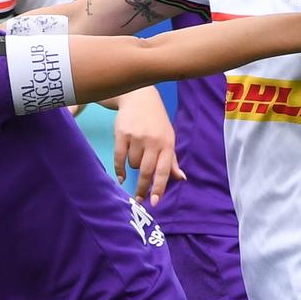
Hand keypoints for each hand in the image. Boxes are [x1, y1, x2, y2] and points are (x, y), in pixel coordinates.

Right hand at [113, 88, 185, 203]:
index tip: (154, 202)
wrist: (140, 97)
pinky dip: (119, 169)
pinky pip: (120, 158)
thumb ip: (172, 160)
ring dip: (134, 167)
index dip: (158, 188)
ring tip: (136, 156)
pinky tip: (121, 176)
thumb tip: (181, 179)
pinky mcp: (122, 133)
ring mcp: (137, 137)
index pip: (164, 170)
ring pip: (133, 165)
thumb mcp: (168, 138)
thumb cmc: (156, 121)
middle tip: (139, 200)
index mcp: (167, 144)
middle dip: (143, 188)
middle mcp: (153, 141)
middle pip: (146, 172)